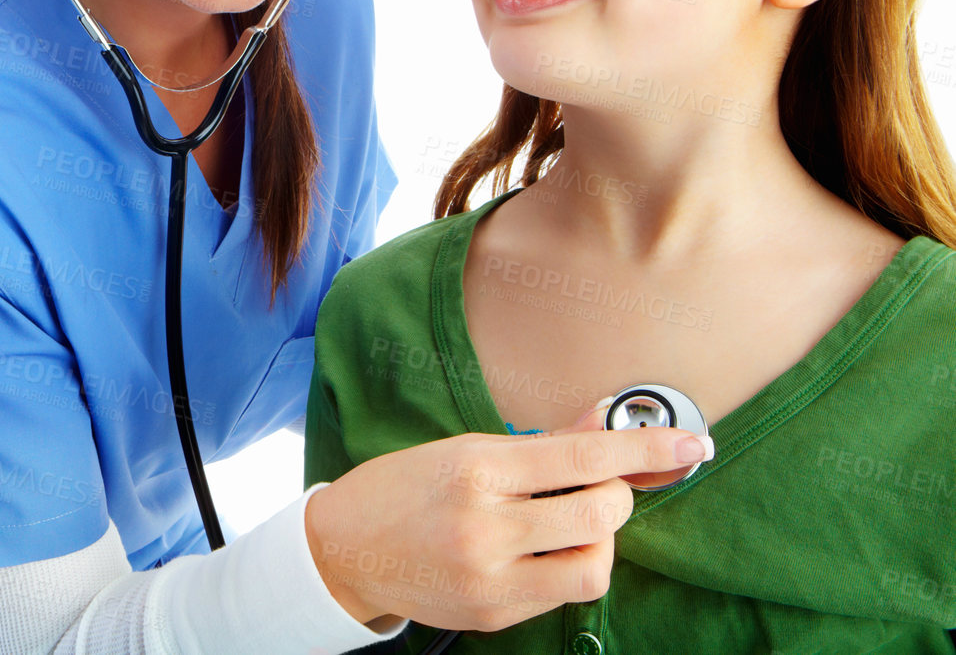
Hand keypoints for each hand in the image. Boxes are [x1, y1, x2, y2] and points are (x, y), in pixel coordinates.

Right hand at [304, 401, 713, 631]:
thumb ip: (543, 442)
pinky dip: (568, 566)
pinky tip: (541, 550)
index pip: (581, 456)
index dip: (645, 448)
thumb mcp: (465, 448)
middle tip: (598, 486)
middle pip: (601, 512)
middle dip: (616, 494)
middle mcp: (485, 524)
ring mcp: (491, 576)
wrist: (342, 550)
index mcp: (476, 468)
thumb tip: (606, 420)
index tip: (691, 444)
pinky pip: (563, 594)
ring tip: (571, 524)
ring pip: (595, 564)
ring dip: (599, 539)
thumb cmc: (403, 488)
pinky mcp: (494, 613)